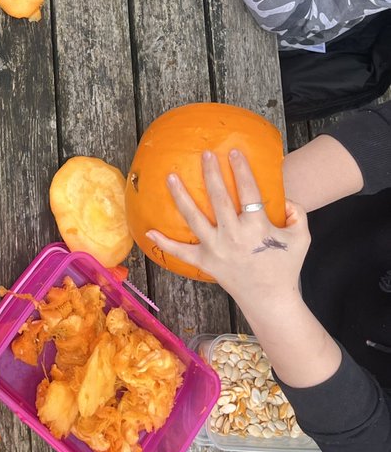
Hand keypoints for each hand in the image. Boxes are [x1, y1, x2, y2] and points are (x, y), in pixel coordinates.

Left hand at [146, 150, 310, 301]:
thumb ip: (297, 213)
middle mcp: (234, 236)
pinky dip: (164, 243)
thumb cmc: (285, 266)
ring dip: (181, 196)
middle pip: (218, 199)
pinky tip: (149, 231)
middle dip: (211, 173)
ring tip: (170, 176)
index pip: (249, 192)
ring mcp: (216, 249)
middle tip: (204, 153)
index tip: (233, 152)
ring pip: (194, 218)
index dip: (241, 170)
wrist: (270, 300)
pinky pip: (181, 252)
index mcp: (258, 228)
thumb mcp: (301, 238)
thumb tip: (284, 197)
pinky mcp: (205, 262)